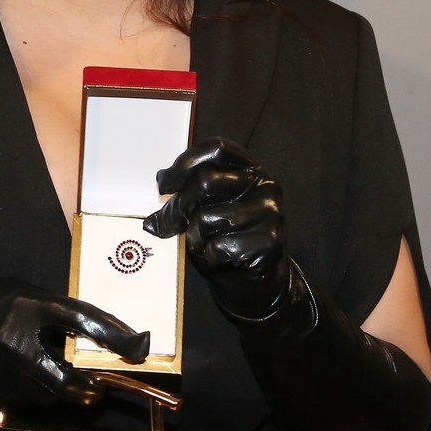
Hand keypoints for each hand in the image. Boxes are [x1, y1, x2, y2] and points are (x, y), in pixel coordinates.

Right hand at [0, 274, 148, 408]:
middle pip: (68, 380)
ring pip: (49, 396)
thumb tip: (96, 334)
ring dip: (62, 393)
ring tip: (62, 381)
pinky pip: (27, 401)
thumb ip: (58, 314)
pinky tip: (34, 383)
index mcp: (32, 308)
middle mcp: (19, 342)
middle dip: (89, 389)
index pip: (84, 320)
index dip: (115, 335)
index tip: (139, 346)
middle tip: (98, 388)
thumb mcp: (28, 297)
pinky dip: (38, 395)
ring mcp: (4, 370)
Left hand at [143, 137, 291, 321]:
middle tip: (160, 224)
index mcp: (249, 168)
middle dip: (176, 206)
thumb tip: (161, 183)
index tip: (163, 184)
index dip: (185, 162)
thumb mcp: (205, 208)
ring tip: (201, 245)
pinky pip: (219, 247)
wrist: (255, 281)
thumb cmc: (226, 237)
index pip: (216, 149)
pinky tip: (219, 260)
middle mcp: (264, 184)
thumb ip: (188, 192)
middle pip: (206, 182)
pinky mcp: (269, 241)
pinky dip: (208, 257)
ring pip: (207, 218)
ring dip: (193, 237)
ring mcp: (270, 212)